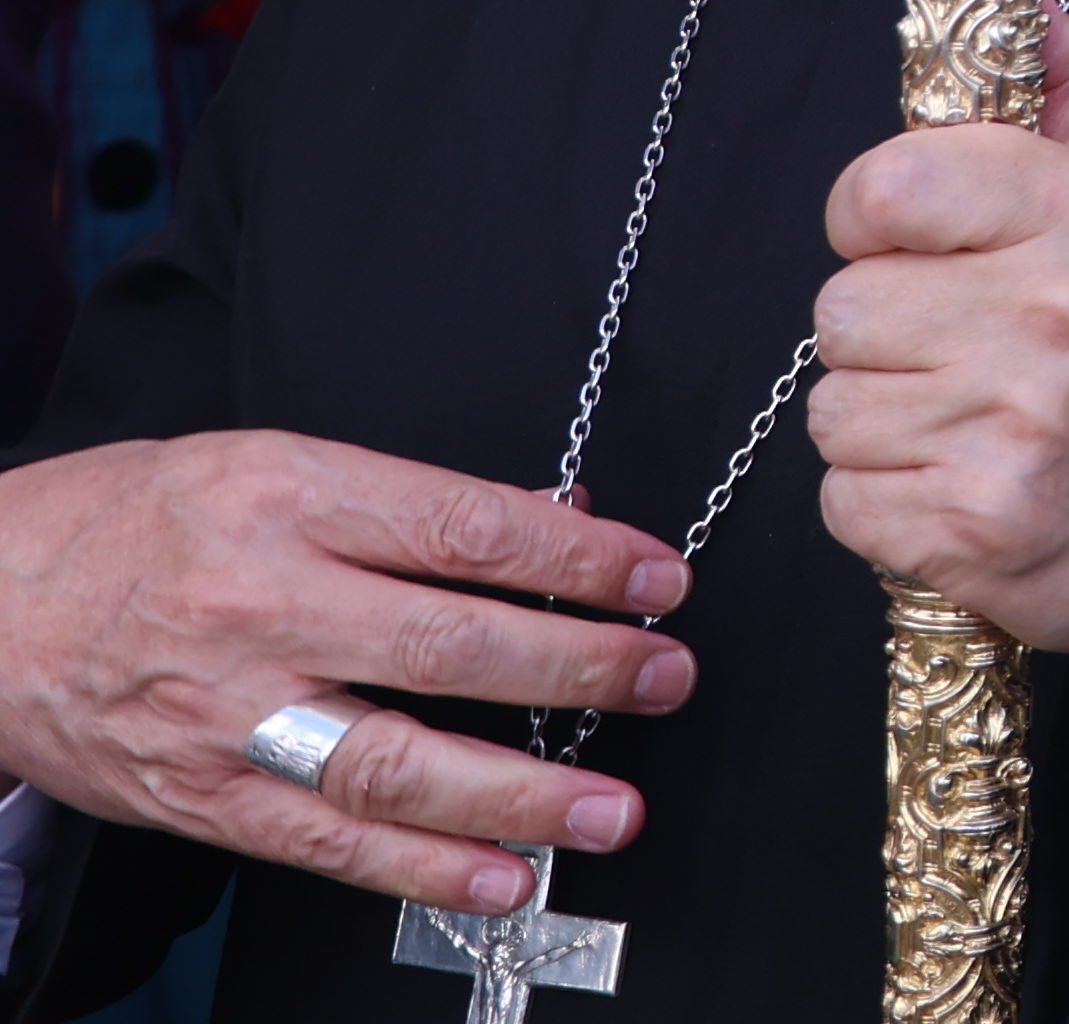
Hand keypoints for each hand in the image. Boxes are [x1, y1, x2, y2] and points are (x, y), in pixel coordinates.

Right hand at [0, 434, 689, 915]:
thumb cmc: (134, 521)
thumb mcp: (270, 462)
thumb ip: (410, 500)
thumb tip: (558, 518)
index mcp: (286, 497)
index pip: (465, 528)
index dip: (579, 558)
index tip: (659, 579)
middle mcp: (261, 603)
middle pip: (449, 643)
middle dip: (578, 667)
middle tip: (665, 678)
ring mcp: (229, 711)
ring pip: (396, 760)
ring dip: (522, 794)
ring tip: (613, 808)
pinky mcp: (200, 795)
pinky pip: (328, 841)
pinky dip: (424, 867)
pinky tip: (502, 877)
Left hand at [813, 15, 1068, 678]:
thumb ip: (1064, 113)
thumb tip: (1035, 14)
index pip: (888, 184)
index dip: (873, 220)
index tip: (910, 247)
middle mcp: (1052, 317)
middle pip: (842, 308)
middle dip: (883, 337)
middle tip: (958, 353)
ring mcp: (1011, 427)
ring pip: (833, 408)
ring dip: (882, 425)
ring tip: (964, 424)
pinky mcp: (972, 526)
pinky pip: (843, 498)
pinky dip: (885, 505)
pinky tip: (957, 486)